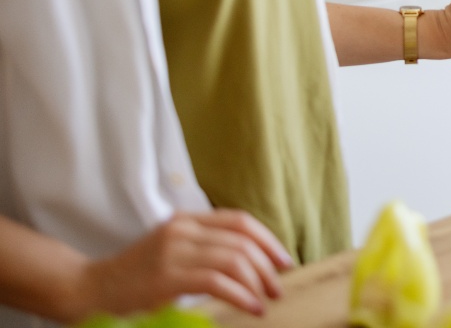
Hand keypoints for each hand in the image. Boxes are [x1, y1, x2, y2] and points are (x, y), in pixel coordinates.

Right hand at [79, 210, 292, 317]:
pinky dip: (241, 294)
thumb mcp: (173, 252)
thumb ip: (204, 250)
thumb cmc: (136, 277)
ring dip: (257, 282)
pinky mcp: (167, 276)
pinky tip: (252, 307)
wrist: (90, 288)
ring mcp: (174, 251)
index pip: (240, 221)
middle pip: (241, 241)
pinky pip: (217, 280)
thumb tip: (252, 264)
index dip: (267, 240)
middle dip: (266, 266)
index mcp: (187, 220)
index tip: (283, 261)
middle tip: (277, 289)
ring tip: (265, 300)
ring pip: (233, 259)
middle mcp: (183, 229)